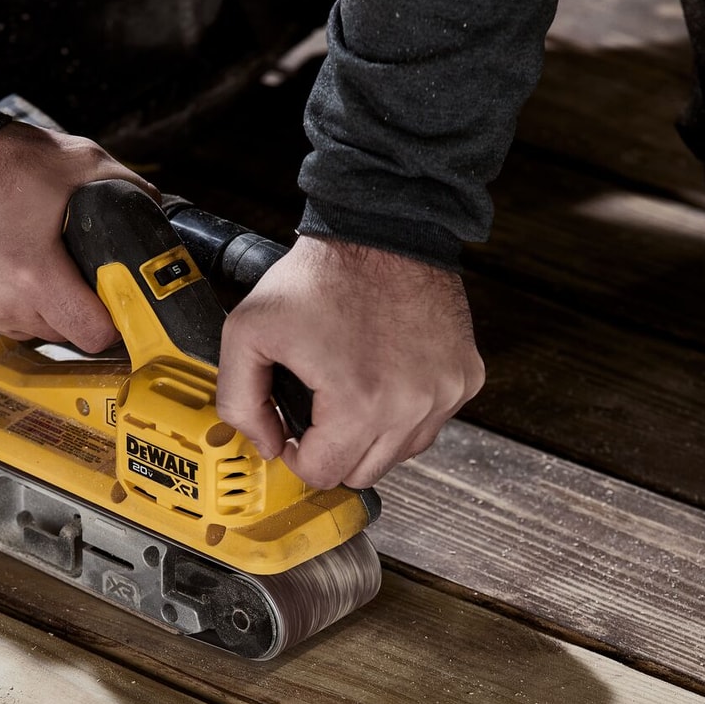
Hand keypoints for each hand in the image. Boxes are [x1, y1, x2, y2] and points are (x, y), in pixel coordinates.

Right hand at [0, 123, 155, 351]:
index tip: (111, 303)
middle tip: (68, 270)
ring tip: (27, 261)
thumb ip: (129, 190)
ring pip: (24, 328)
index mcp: (31, 275)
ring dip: (34, 306)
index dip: (110, 320)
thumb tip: (159, 213)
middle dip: (72, 306)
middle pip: (60, 332)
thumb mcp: (77, 161)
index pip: (92, 335)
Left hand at [216, 236, 483, 488]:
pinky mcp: (464, 378)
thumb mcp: (248, 332)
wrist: (383, 229)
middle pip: (363, 472)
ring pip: (400, 453)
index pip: (323, 474)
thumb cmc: (321, 276)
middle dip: (334, 448)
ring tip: (353, 387)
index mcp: (360, 403)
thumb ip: (240, 401)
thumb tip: (266, 443)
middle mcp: (411, 407)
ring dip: (372, 434)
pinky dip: (406, 410)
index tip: (294, 430)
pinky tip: (386, 374)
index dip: (298, 454)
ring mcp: (444, 394)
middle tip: (319, 408)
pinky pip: (430, 421)